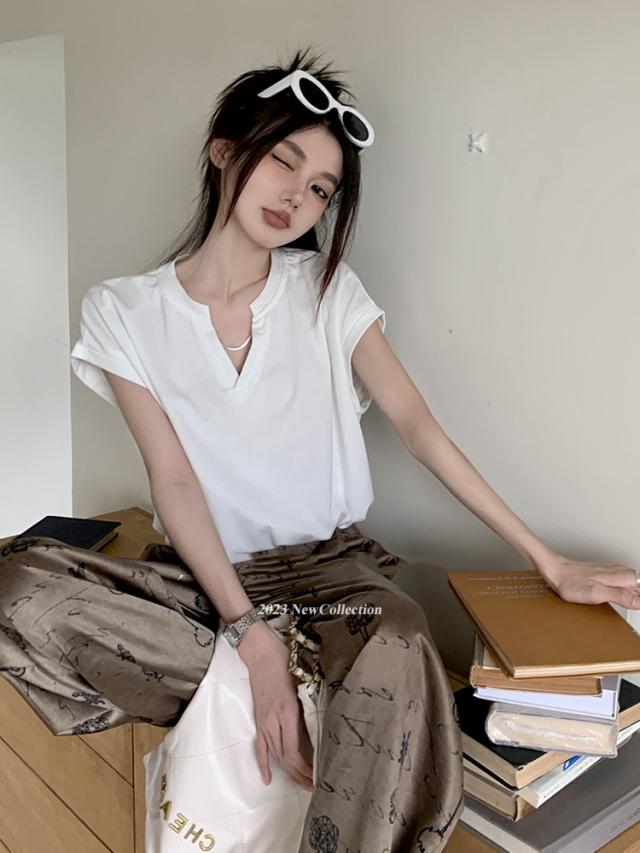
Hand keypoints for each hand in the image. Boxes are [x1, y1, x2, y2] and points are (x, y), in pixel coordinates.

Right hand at [237, 620, 314, 791]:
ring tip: (301, 783)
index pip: (295, 751)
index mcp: (288, 712)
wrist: (261, 653)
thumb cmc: (285, 663)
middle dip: (300, 776)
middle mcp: (274, 721)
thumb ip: (310, 708)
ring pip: (275, 755)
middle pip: (285, 758)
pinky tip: (268, 778)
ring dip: (288, 772)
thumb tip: (320, 729)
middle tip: (314, 786)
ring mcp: (264, 721)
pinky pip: (260, 746)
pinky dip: (263, 764)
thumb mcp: (303, 684)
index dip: (305, 768)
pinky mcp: (258, 719)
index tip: (318, 776)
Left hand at [535, 553, 639, 608]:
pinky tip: (623, 596)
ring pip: (632, 582)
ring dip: (634, 593)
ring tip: (633, 605)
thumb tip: (638, 602)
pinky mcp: (604, 574)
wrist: (555, 571)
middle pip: (638, 585)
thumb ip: (619, 596)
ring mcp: (612, 572)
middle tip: (635, 607)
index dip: (639, 599)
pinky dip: (626, 590)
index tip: (637, 606)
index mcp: (621, 576)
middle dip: (638, 596)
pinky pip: (623, 581)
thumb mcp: (596, 593)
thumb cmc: (570, 582)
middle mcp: (619, 572)